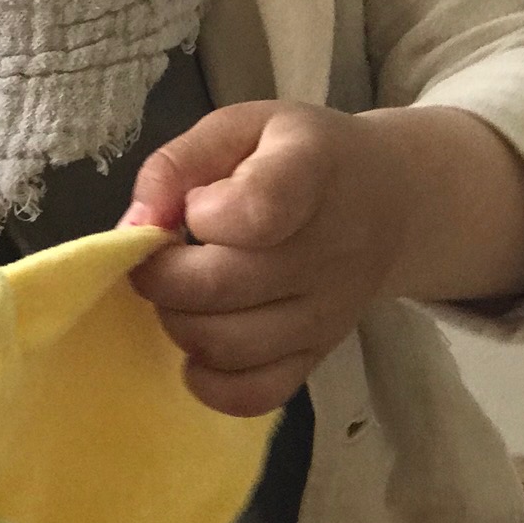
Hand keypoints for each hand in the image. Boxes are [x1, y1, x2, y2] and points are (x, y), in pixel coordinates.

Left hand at [122, 102, 411, 417]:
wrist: (388, 202)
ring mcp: (326, 311)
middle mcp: (327, 248)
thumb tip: (135, 225)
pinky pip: (255, 395)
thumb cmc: (297, 157)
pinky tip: (201, 345)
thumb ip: (178, 164)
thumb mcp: (241, 128)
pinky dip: (210, 381)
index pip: (258, 209)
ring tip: (182, 293)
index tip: (195, 205)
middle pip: (219, 285)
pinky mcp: (318, 356)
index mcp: (309, 170)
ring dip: (178, 322)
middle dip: (162, 274)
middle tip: (160, 257)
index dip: (204, 214)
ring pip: (226, 344)